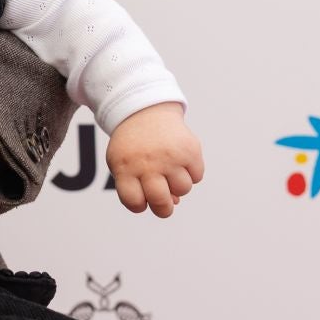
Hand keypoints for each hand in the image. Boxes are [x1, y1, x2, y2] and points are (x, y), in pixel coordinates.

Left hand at [105, 102, 204, 217]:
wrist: (144, 111)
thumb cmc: (132, 146)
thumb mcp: (123, 164)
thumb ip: (140, 188)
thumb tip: (174, 202)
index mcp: (125, 167)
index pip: (134, 202)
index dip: (139, 205)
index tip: (141, 197)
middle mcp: (147, 162)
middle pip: (161, 202)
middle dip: (163, 208)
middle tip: (163, 199)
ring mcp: (170, 156)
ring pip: (183, 189)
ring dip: (178, 185)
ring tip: (169, 169)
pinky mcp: (189, 149)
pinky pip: (197, 176)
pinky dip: (191, 172)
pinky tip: (179, 159)